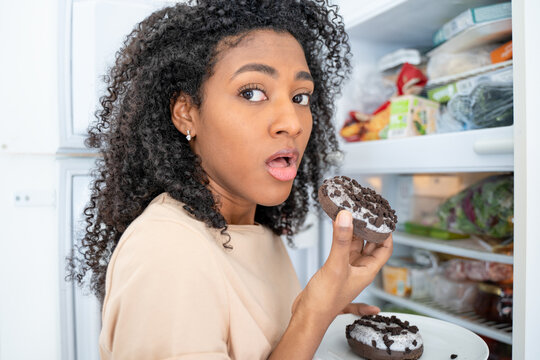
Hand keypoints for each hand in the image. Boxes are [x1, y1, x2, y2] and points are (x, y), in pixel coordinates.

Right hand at [291, 210, 391, 325]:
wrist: (308, 318)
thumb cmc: (325, 300)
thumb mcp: (336, 266)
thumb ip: (341, 241)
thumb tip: (347, 217)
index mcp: (367, 271)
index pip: (384, 249)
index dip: (386, 233)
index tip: (383, 218)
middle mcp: (359, 271)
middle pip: (369, 247)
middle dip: (369, 230)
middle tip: (365, 212)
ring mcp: (346, 272)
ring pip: (354, 249)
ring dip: (353, 235)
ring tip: (350, 218)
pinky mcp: (333, 273)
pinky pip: (341, 256)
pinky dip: (340, 244)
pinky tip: (339, 238)